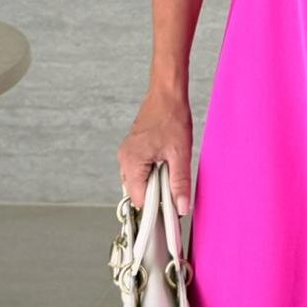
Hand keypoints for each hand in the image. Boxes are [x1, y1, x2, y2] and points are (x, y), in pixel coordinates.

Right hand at [118, 86, 192, 214]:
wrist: (167, 94)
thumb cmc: (171, 117)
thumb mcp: (180, 153)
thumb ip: (180, 183)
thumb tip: (182, 207)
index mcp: (132, 162)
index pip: (138, 200)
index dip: (155, 208)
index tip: (171, 211)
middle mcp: (124, 159)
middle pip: (137, 192)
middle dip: (156, 196)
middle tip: (175, 190)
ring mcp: (127, 154)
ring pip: (139, 181)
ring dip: (155, 184)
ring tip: (172, 173)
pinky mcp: (133, 150)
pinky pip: (140, 170)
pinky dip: (152, 174)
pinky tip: (166, 166)